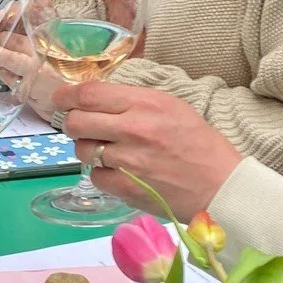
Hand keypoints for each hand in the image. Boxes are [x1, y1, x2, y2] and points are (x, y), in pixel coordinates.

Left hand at [55, 80, 243, 219]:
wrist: (221, 185)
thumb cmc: (198, 143)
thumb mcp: (170, 107)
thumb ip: (132, 100)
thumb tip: (93, 97)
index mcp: (146, 103)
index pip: (89, 94)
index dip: (67, 96)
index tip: (61, 99)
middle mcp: (133, 129)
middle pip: (76, 121)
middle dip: (73, 122)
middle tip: (83, 126)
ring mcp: (128, 161)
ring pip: (82, 149)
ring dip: (88, 148)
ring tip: (108, 150)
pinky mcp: (126, 188)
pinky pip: (95, 176)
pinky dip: (102, 173)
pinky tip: (119, 171)